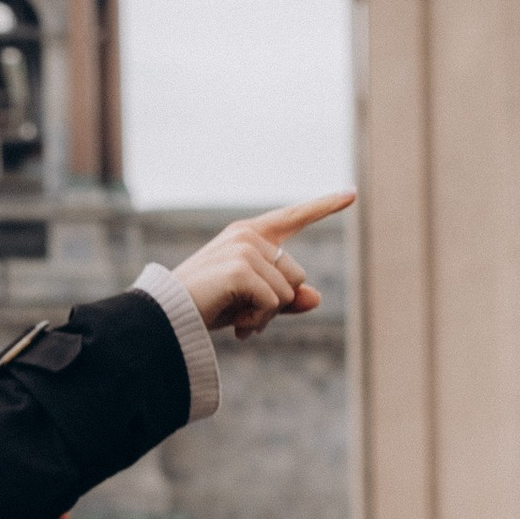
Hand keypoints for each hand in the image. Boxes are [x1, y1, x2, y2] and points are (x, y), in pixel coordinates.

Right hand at [173, 193, 353, 339]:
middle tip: (245, 316)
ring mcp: (244, 248)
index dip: (324, 206)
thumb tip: (316, 298)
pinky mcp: (240, 268)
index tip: (352, 193)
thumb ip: (284, 299)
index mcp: (250, 234)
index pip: (294, 217)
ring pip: (287, 292)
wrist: (167, 315)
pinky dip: (258, 321)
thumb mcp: (252, 302)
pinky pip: (273, 303)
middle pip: (296, 275)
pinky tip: (237, 326)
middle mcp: (248, 235)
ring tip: (237, 320)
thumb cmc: (207, 306)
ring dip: (266, 316)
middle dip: (278, 304)